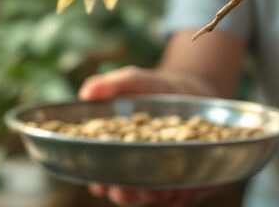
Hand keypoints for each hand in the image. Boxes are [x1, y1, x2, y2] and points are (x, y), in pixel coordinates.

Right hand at [79, 67, 221, 206]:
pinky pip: (189, 192)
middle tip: (123, 187)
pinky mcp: (191, 178)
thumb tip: (87, 93)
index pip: (103, 179)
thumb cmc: (152, 89)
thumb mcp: (132, 82)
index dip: (99, 183)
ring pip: (157, 197)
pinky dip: (186, 190)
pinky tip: (187, 184)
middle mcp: (139, 172)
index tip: (98, 182)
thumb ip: (110, 86)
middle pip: (128, 193)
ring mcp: (165, 178)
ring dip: (154, 195)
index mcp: (117, 156)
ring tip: (154, 188)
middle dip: (126, 193)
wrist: (190, 89)